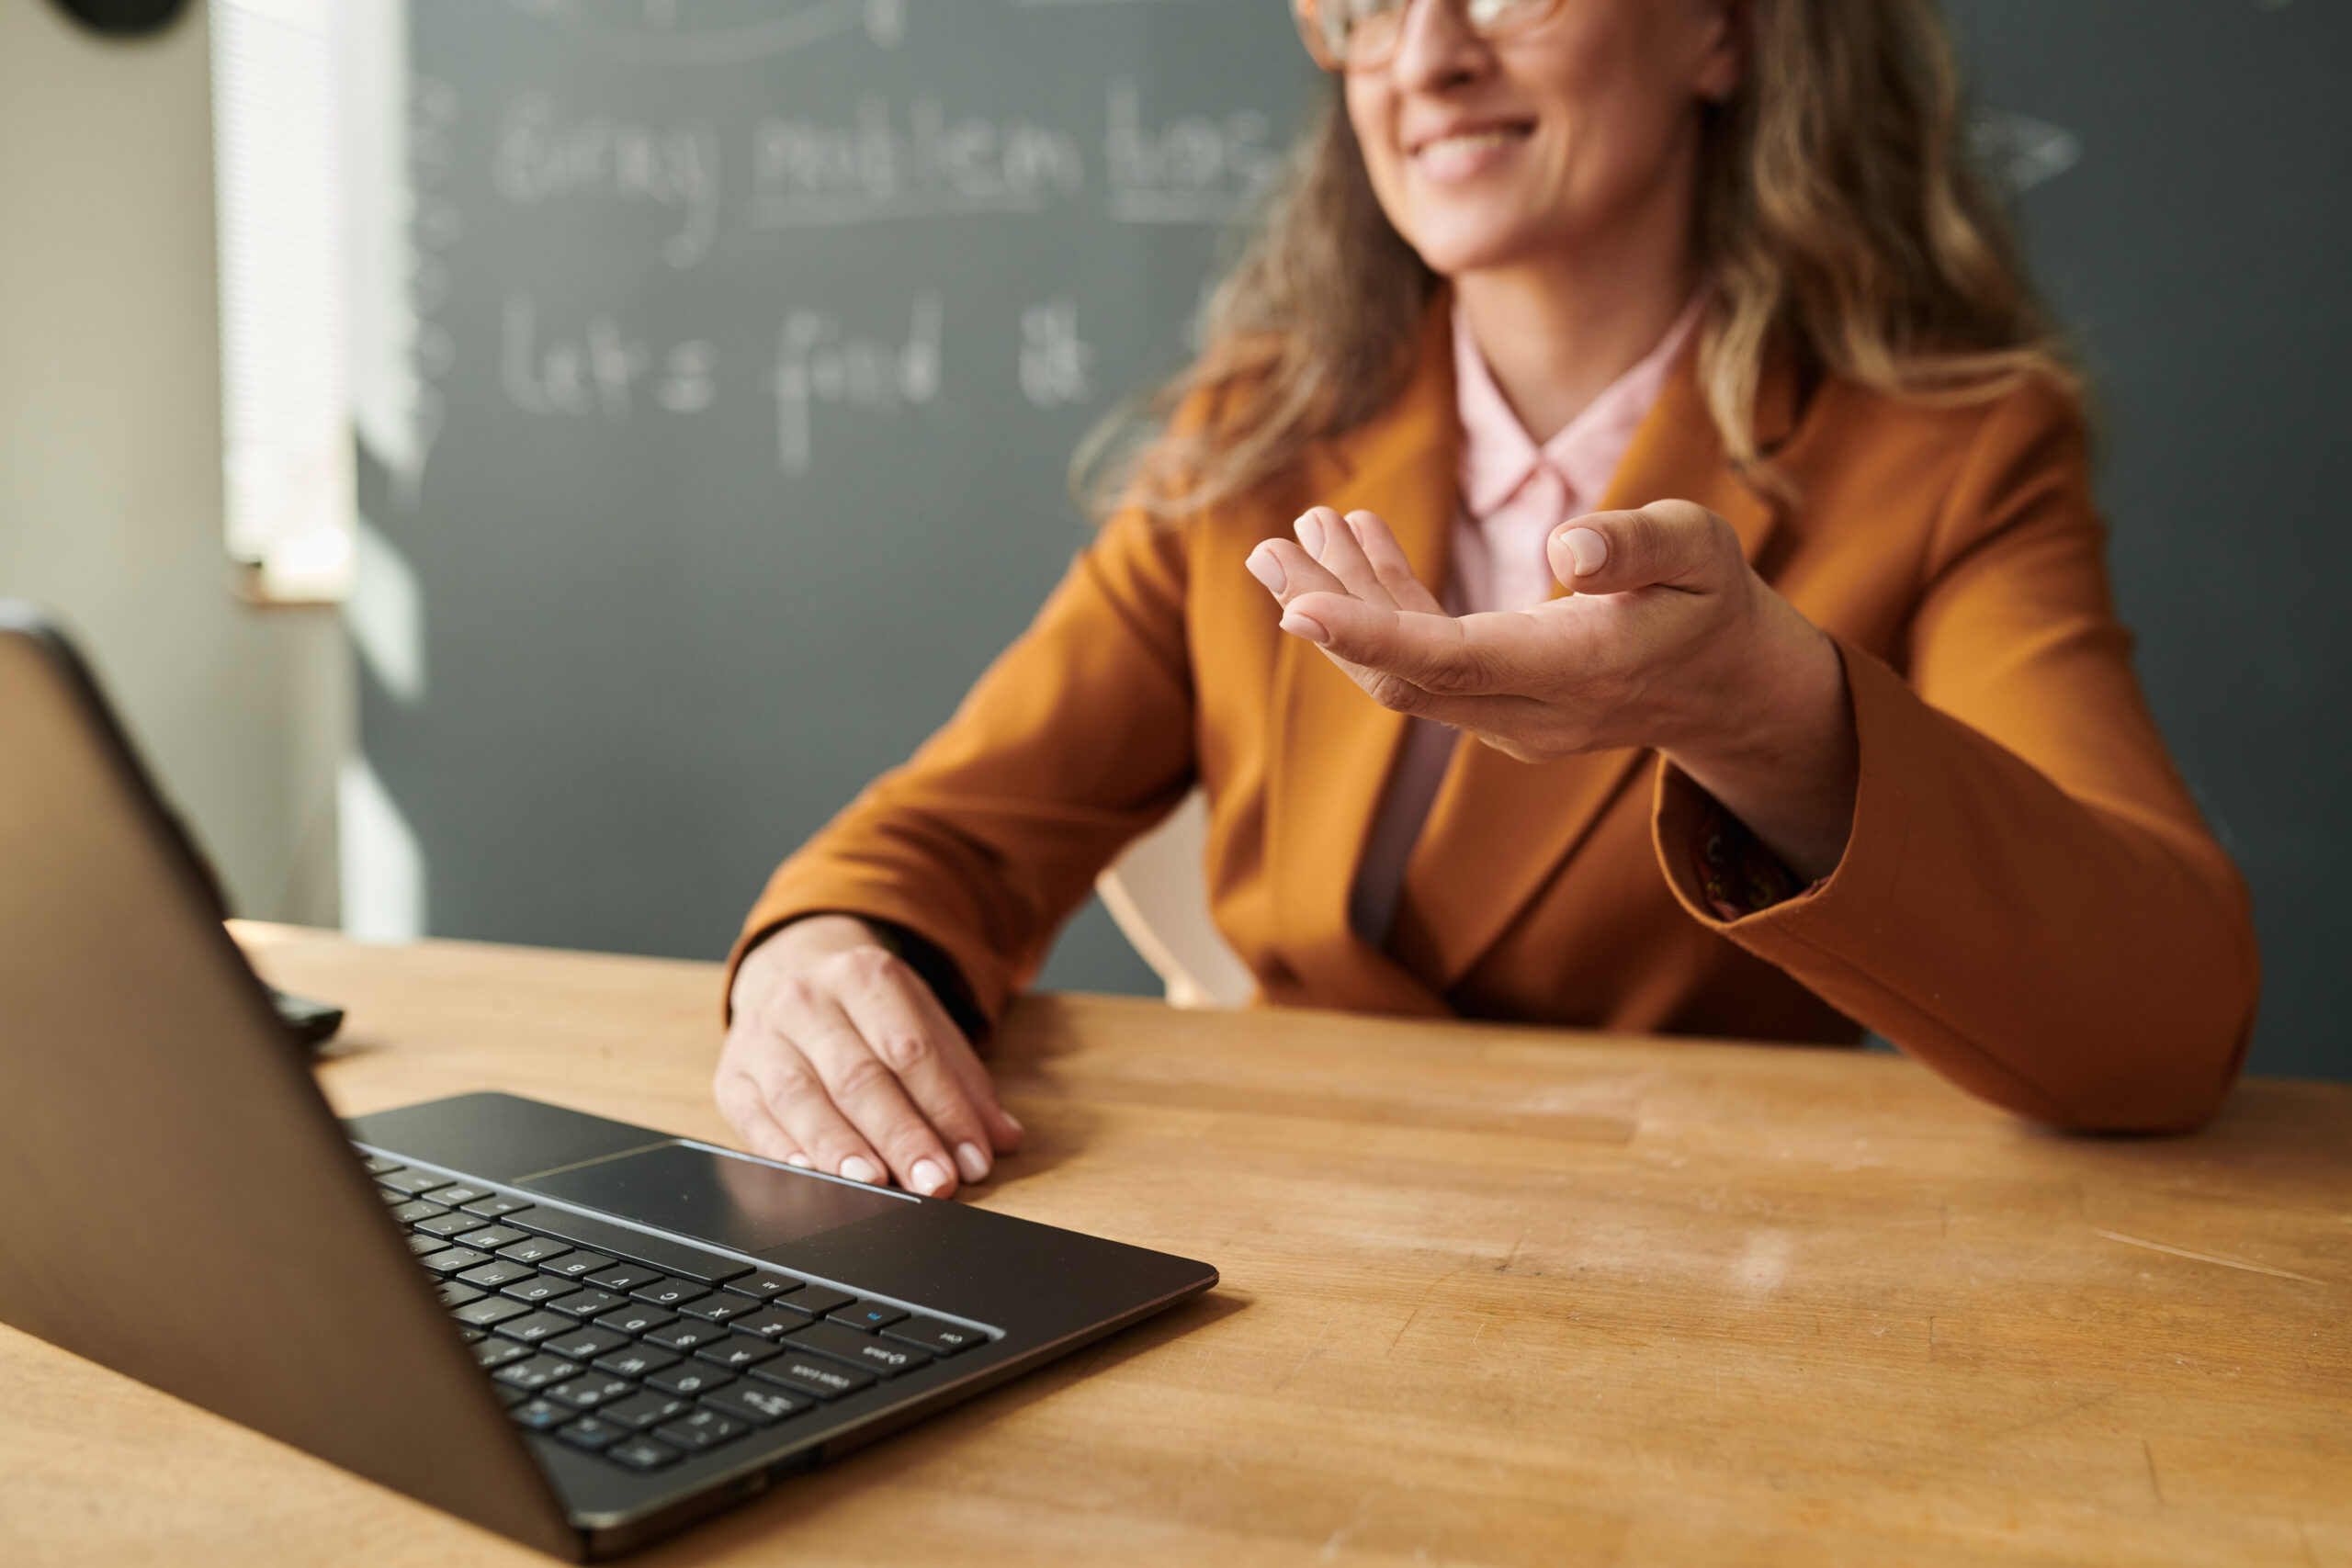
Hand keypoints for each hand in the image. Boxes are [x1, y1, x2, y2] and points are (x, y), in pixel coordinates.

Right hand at [716, 915, 1023, 1196]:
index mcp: (864, 975)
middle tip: (934, 1184)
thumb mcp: (921, 1019)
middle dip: (901, 1136)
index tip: (972, 1159)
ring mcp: (761, 1036)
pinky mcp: (731, 1075)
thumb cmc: (865, 1008)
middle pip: (858, 1076)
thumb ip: (963, 1079)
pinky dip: (784, 1152)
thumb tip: (1001, 1138)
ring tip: (877, 1185)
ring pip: (802, 1097)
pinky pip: (753, 1117)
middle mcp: (807, 1000)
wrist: (788, 969)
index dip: (945, 1109)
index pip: (911, 1049)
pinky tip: (813, 1177)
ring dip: (842, 1149)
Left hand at [1244, 503, 1856, 880]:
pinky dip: (1384, 607)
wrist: (1731, 688)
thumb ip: (1638, 547)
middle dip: (1327, 614)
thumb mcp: (1701, 552)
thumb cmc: (1715, 603)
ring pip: (1404, 671)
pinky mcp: (1496, 702)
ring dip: (1343, 606)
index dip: (1369, 635)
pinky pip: (1424, 662)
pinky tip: (1355, 544)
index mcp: (1574, 667)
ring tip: (1288, 539)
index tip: (1296, 609)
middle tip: (1266, 551)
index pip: (1450, 661)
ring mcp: (1507, 715)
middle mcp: (1528, 709)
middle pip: (1403, 676)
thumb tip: (1567, 547)